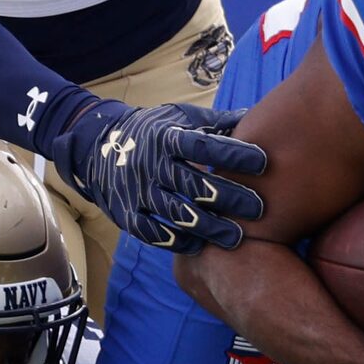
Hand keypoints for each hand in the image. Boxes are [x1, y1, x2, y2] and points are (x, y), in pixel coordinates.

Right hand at [48, 96, 266, 252]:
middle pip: (194, 185)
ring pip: (177, 214)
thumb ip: (216, 122)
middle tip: (259, 209)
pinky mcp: (127, 214)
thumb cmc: (154, 131)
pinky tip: (199, 246)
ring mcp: (138, 191)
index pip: (204, 146)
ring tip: (237, 238)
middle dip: (229, 198)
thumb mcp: (180, 118)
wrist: (99, 146)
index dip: (233, 155)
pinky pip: (152, 233)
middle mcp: (152, 165)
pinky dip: (176, 241)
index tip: (263, 162)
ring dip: (209, 228)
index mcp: (167, 137)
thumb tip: (255, 117)